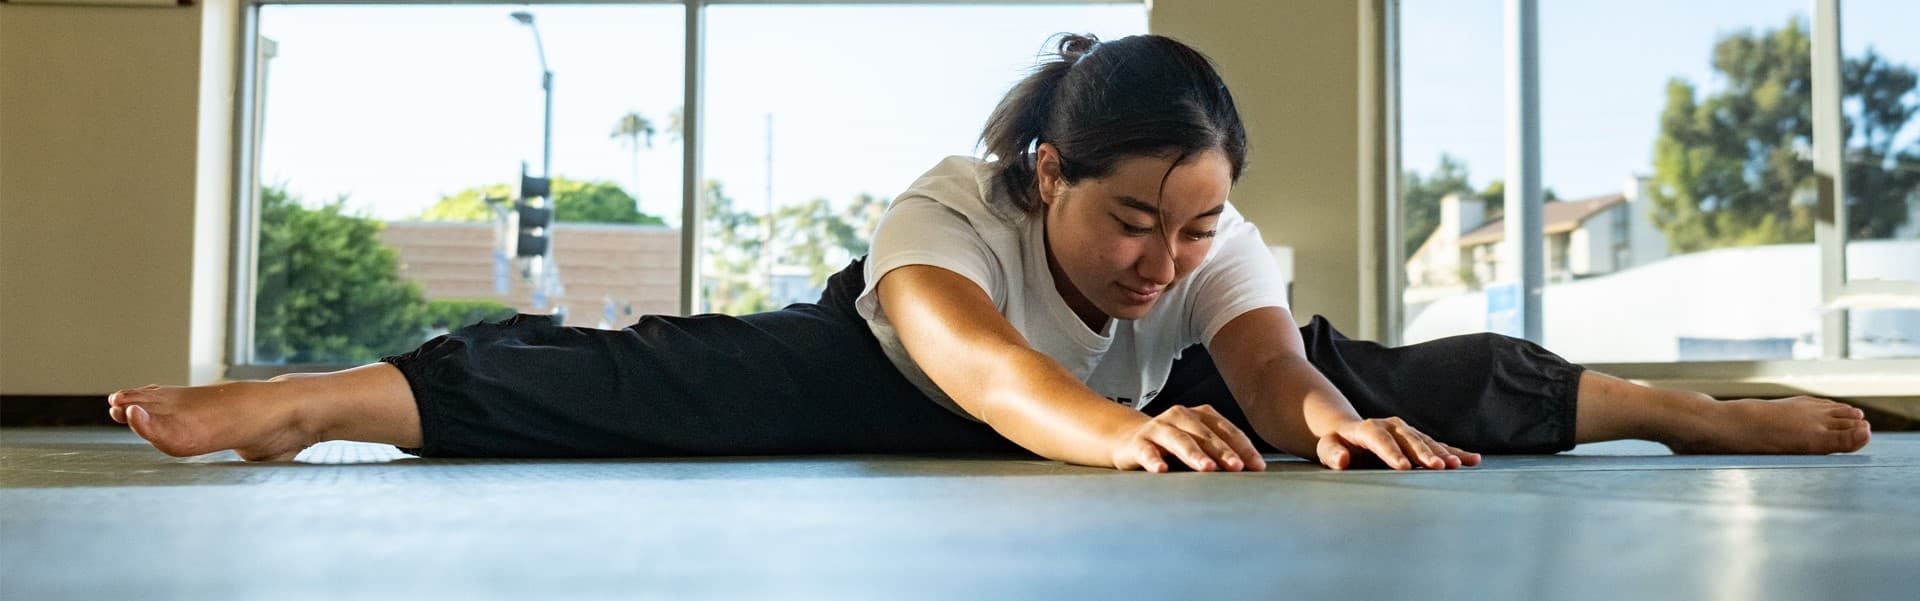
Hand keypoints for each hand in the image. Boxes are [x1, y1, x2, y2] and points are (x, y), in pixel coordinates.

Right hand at [1112, 405, 1266, 472]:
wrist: (1128, 440)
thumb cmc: (1172, 447)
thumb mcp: (1198, 445)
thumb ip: (1220, 454)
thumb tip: (1255, 472)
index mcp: (1201, 416)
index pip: (1227, 431)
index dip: (1243, 448)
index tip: (1257, 466)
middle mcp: (1181, 416)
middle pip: (1206, 435)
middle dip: (1223, 451)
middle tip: (1237, 467)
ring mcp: (1159, 427)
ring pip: (1179, 440)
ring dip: (1195, 454)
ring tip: (1207, 468)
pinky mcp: (1138, 442)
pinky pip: (1147, 451)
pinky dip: (1154, 460)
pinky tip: (1161, 470)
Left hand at [1316, 417, 1480, 470]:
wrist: (1349, 433)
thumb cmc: (1336, 445)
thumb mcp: (1326, 448)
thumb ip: (1332, 453)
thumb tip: (1342, 459)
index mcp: (1367, 429)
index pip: (1379, 439)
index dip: (1391, 453)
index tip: (1403, 468)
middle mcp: (1390, 426)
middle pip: (1408, 440)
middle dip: (1423, 453)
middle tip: (1437, 467)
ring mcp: (1406, 431)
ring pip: (1426, 442)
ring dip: (1442, 453)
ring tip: (1457, 466)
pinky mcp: (1417, 440)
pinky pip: (1438, 446)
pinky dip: (1455, 453)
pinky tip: (1473, 460)